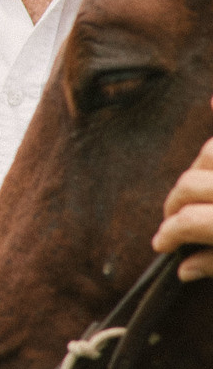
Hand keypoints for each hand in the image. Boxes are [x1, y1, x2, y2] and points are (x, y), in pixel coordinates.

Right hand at [152, 99, 212, 279]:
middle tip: (174, 221)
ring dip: (198, 169)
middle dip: (176, 205)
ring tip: (197, 186)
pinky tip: (211, 98)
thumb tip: (184, 270)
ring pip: (209, 151)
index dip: (169, 236)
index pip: (186, 222)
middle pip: (189, 185)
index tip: (162, 247)